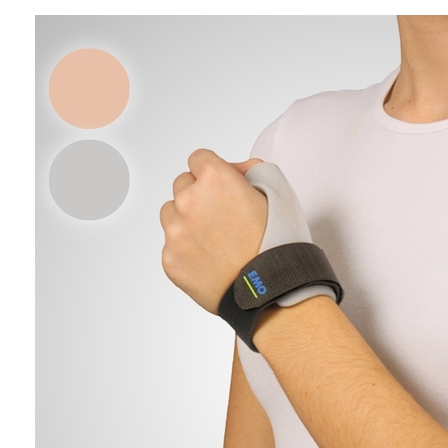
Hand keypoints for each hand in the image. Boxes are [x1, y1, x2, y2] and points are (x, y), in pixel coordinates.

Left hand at [160, 149, 266, 313]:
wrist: (271, 289)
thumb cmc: (277, 244)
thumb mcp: (276, 192)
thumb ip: (250, 170)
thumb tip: (233, 169)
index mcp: (215, 178)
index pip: (198, 158)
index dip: (212, 172)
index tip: (220, 186)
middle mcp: (189, 201)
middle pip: (182, 185)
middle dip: (199, 196)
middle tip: (222, 217)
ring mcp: (176, 232)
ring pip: (171, 214)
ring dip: (187, 221)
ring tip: (215, 240)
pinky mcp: (170, 259)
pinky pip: (172, 246)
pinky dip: (187, 251)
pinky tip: (211, 259)